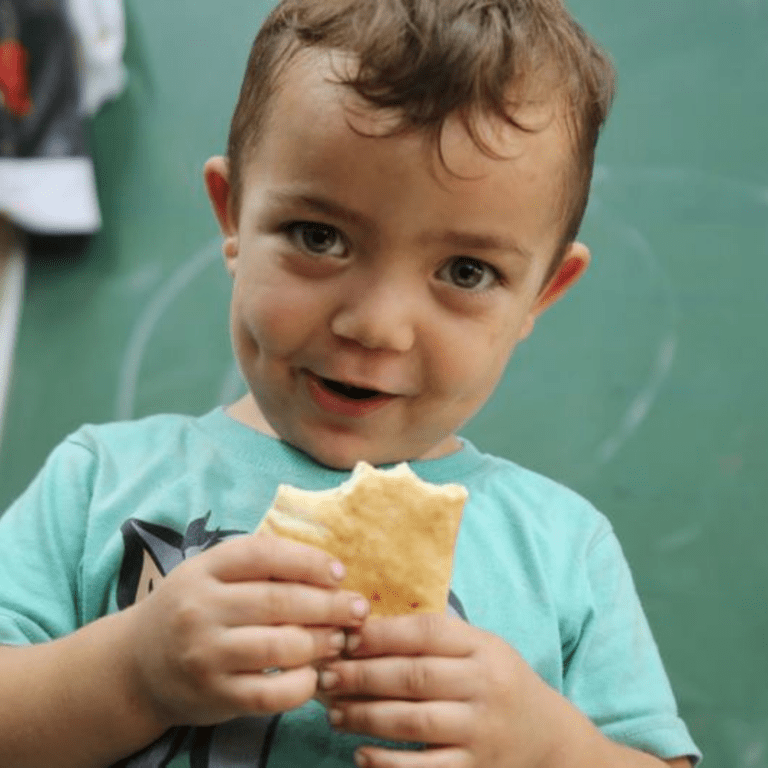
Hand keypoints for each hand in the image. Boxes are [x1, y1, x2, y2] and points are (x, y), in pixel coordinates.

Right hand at [121, 532, 369, 729]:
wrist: (137, 666)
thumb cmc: (190, 609)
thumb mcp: (211, 574)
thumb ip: (258, 566)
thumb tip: (327, 571)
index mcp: (204, 570)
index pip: (263, 554)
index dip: (308, 561)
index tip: (338, 572)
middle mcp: (200, 609)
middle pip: (278, 601)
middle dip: (329, 605)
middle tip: (358, 609)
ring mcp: (205, 655)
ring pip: (280, 647)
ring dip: (321, 643)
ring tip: (341, 640)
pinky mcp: (214, 696)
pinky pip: (270, 694)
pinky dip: (301, 686)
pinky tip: (314, 676)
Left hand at [317, 613, 568, 767]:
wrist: (547, 737)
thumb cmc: (497, 681)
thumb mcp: (479, 647)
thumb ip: (435, 637)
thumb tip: (364, 627)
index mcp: (482, 647)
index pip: (425, 632)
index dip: (380, 633)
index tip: (343, 636)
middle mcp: (484, 686)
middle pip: (413, 676)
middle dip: (362, 675)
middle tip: (325, 675)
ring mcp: (480, 731)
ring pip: (414, 721)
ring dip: (366, 716)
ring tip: (333, 711)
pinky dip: (388, 763)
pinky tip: (361, 753)